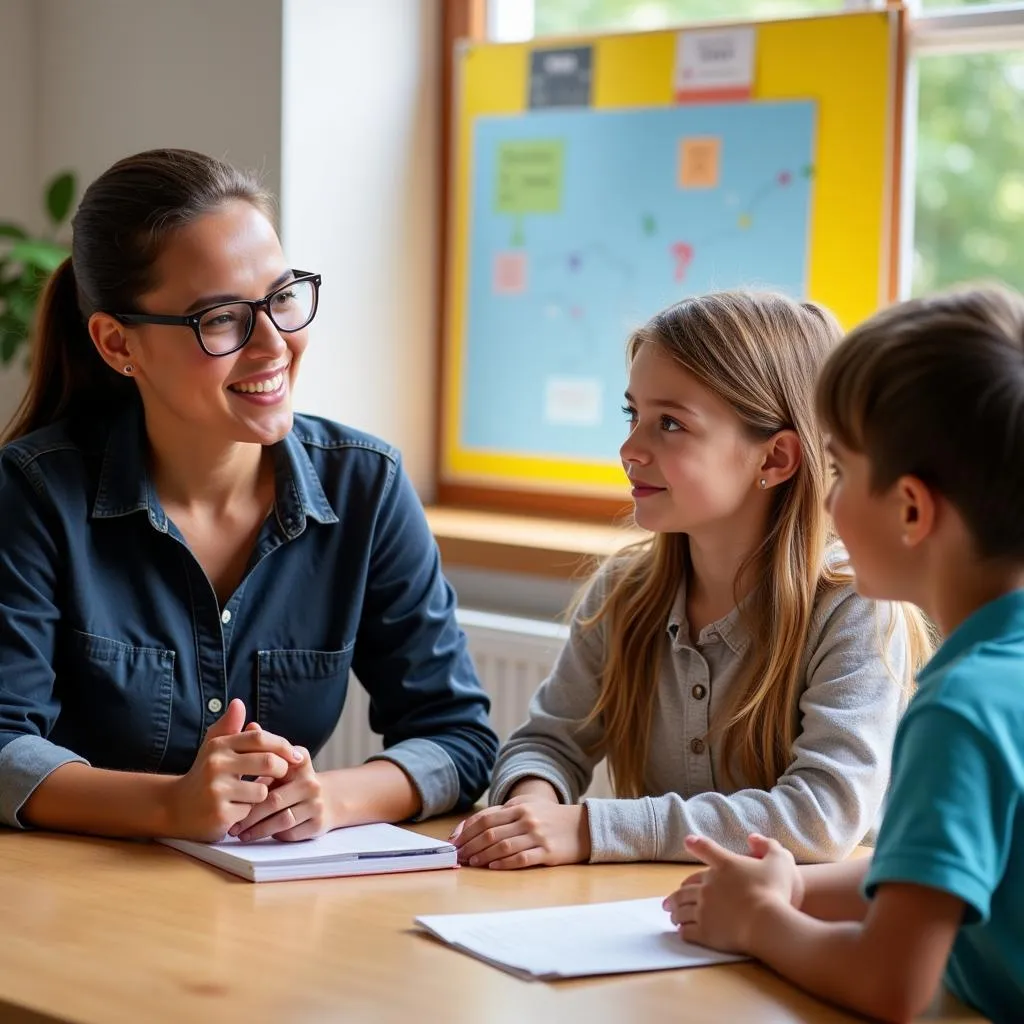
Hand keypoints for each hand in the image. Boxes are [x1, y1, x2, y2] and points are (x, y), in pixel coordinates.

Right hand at [163, 699, 302, 840]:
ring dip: (262, 794)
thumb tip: (239, 703)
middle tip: (281, 775)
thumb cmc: (203, 774)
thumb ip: (228, 726)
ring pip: (262, 790)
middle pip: (267, 762)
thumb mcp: (213, 747)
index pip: (260, 738)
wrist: (175, 807)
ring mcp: (217, 790)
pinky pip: (250, 811)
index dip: (283, 745)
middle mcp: (216, 765)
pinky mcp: (219, 814)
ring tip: (250, 795)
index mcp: (219, 746)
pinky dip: (249, 811)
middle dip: (281, 769)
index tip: (297, 755)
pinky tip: (237, 810)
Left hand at [229, 741, 330, 842]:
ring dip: (256, 829)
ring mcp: (316, 803)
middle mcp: (311, 781)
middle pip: (273, 800)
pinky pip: (289, 833)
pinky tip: (256, 835)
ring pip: (281, 820)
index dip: (250, 783)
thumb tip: (251, 726)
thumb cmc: (294, 781)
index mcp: (300, 761)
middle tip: (230, 822)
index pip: (271, 770)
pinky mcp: (318, 824)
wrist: (328, 799)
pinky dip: (270, 835)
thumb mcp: (282, 761)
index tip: (231, 792)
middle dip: (248, 814)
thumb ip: (264, 745)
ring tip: (238, 831)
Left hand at [451, 795, 589, 868]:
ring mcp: (537, 836)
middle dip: (470, 845)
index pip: (485, 818)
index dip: (467, 831)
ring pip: (503, 846)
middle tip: (458, 855)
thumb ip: (503, 814)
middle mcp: (526, 820)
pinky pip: (522, 859)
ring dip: (484, 855)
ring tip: (472, 862)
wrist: (583, 826)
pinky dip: (505, 863)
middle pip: (490, 833)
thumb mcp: (528, 807)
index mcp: (519, 807)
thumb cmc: (550, 818)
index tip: (454, 842)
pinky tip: (493, 867)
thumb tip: (471, 826)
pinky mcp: (547, 852)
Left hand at [662, 833, 797, 953]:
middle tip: (668, 900)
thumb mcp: (779, 860)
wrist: (767, 922)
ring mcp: (704, 908)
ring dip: (675, 911)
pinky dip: (683, 929)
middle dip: (676, 893)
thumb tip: (753, 837)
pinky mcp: (705, 931)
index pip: (707, 850)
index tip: (688, 842)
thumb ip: (768, 846)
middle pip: (686, 887)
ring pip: (683, 908)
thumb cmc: (775, 890)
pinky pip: (688, 930)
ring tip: (671, 915)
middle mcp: (709, 885)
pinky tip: (681, 931)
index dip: (697, 845)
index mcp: (725, 865)